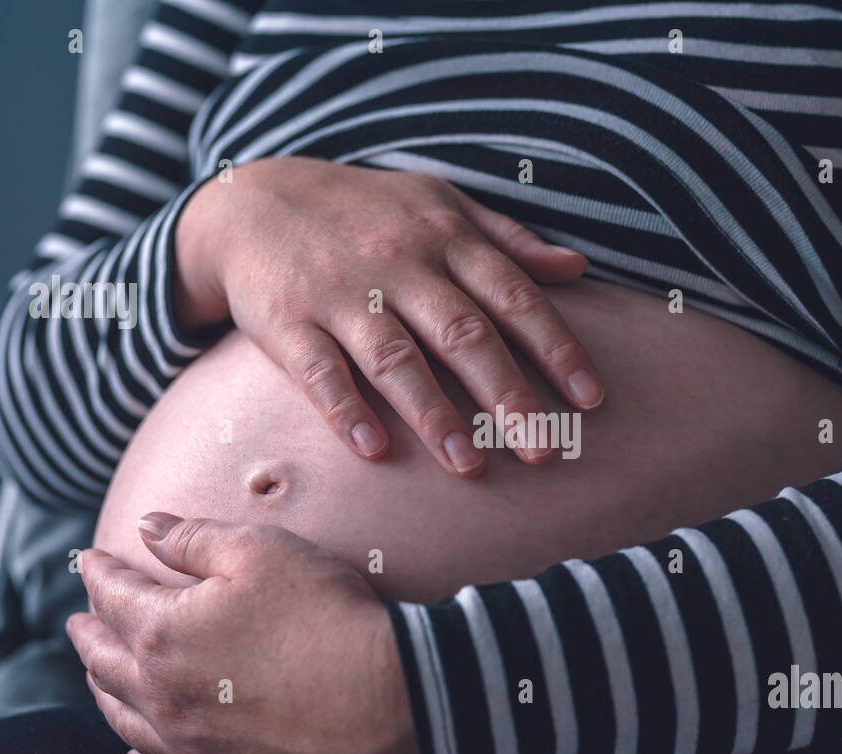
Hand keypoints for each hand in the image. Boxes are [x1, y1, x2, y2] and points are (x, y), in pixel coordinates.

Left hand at [66, 512, 420, 753]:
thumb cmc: (324, 615)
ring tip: (97, 678)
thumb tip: (148, 527)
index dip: (99, 573)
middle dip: (88, 636)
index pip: (114, 597)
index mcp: (164, 634)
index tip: (91, 560)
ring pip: (127, 723)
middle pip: (107, 664)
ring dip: (104, 695)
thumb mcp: (262, 551)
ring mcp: (193, 749)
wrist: (386, 699)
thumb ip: (195, 539)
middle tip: (78, 622)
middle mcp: (164, 697)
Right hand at [173, 156, 604, 475]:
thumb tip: (576, 268)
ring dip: (434, 415)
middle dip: (507, 394)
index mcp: (444, 238)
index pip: (512, 296)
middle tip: (544, 450)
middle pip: (462, 333)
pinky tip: (374, 451)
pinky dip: (345, 410)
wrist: (250, 200)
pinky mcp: (286, 321)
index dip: (555, 348)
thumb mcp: (439, 204)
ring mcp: (339, 293)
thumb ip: (508, 239)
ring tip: (470, 466)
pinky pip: (319, 370)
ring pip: (395, 358)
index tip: (591, 400)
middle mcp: (397, 264)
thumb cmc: (365, 211)